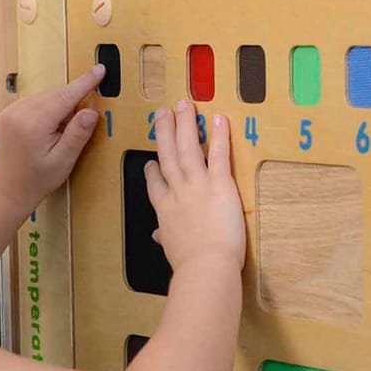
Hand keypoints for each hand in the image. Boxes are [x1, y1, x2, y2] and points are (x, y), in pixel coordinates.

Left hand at [0, 65, 105, 209]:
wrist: (10, 188)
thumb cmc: (36, 178)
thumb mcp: (64, 161)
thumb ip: (77, 134)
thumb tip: (90, 112)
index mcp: (33, 124)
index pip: (65, 96)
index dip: (85, 83)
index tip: (99, 70)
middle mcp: (19, 112)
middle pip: (56, 95)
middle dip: (71, 105)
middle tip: (72, 131)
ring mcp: (11, 111)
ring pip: (46, 97)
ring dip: (59, 108)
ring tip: (56, 136)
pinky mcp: (9, 112)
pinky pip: (35, 101)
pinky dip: (47, 109)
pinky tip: (47, 129)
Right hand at [146, 101, 245, 270]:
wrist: (205, 266)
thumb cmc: (190, 265)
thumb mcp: (172, 250)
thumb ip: (166, 238)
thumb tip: (158, 237)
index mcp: (165, 211)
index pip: (156, 185)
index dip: (152, 171)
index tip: (151, 160)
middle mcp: (177, 192)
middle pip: (167, 156)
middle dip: (163, 132)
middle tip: (161, 113)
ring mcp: (197, 185)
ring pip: (187, 148)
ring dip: (185, 124)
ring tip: (183, 104)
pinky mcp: (219, 184)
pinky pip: (219, 155)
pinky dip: (219, 135)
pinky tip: (218, 118)